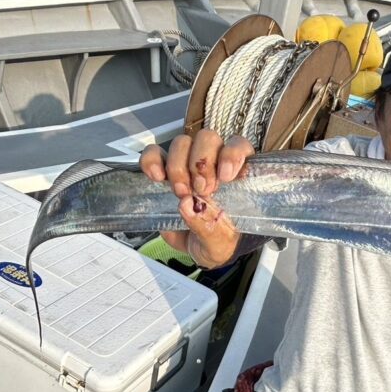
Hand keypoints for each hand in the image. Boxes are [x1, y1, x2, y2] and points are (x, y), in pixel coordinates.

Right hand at [139, 129, 254, 267]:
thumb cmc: (220, 243)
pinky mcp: (164, 171)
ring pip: (182, 143)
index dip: (232, 154)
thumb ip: (208, 227)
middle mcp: (214, 162)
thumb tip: (186, 204)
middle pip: (207, 138)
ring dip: (178, 166)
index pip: (238, 145)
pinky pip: (154, 153)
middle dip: (201, 163)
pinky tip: (156, 178)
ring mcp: (187, 164)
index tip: (225, 176)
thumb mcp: (220, 243)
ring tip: (180, 193)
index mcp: (238, 174)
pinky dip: (152, 160)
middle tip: (201, 190)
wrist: (199, 253)